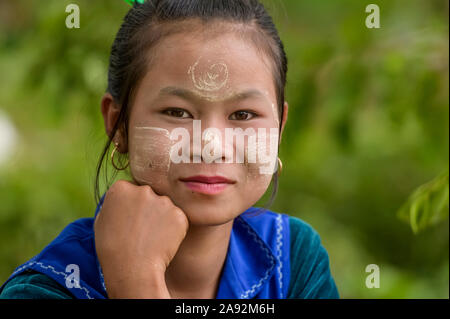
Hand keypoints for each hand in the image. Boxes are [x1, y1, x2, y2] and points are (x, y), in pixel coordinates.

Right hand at [93, 179, 188, 297]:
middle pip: (149, 195)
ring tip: (151, 238)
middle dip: (148, 209)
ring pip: (165, 206)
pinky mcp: (179, 215)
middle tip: (143, 231)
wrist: (132, 270)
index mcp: (121, 188)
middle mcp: (143, 190)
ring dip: (162, 218)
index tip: (130, 221)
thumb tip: (123, 199)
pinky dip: (173, 229)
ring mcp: (163, 201)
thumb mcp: (101, 221)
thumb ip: (113, 204)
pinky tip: (162, 242)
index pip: (131, 190)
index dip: (132, 207)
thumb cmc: (112, 250)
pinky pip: (177, 219)